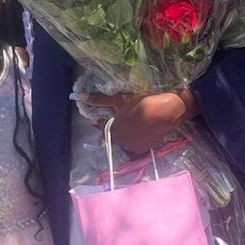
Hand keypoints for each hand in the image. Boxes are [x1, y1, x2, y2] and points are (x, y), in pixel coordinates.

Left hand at [75, 90, 192, 153]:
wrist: (167, 112)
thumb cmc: (142, 103)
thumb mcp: (119, 100)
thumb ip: (99, 100)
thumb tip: (78, 96)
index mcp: (113, 130)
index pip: (103, 128)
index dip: (103, 122)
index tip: (107, 117)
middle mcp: (121, 142)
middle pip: (114, 136)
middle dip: (116, 128)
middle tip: (125, 118)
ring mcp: (133, 147)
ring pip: (125, 141)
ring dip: (126, 134)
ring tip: (134, 123)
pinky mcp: (144, 149)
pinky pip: (135, 144)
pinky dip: (136, 138)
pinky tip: (141, 129)